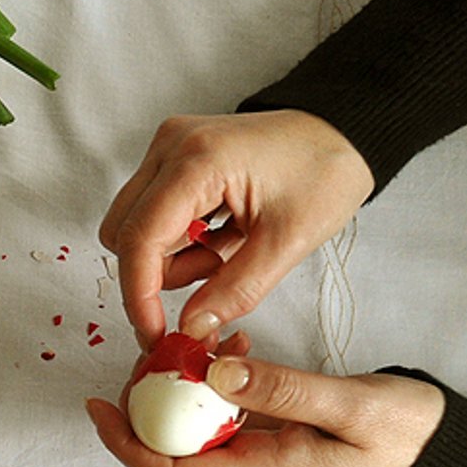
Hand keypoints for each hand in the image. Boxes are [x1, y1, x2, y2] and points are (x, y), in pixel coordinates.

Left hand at [85, 352, 445, 466]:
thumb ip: (284, 390)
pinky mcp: (266, 442)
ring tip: (193, 343)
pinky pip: (221, 419)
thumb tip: (215, 373)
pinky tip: (232, 348)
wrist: (437, 449)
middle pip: (168, 452)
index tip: (97, 407)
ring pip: (191, 433)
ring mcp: (256, 461)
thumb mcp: (350, 405)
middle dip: (144, 406)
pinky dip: (214, 384)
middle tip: (150, 353)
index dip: (125, 443)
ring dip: (178, 389)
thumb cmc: (402, 432)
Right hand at [101, 111, 374, 344]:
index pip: (139, 238)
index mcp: (198, 161)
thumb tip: (191, 329)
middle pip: (124, 234)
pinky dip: (179, 239)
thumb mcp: (288, 242)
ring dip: (172, 257)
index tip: (154, 334)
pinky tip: (219, 233)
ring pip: (133, 227)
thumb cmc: (325, 173)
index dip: (139, 296)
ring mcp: (167, 149)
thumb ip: (235, 291)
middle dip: (159, 272)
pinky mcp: (171, 158)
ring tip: (226, 248)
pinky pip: (150, 213)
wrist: (342, 132)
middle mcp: (170, 147)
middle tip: (214, 276)